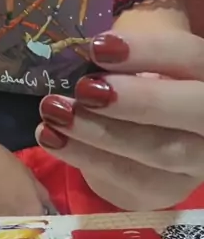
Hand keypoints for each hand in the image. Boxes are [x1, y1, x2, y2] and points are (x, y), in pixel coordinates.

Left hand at [36, 29, 203, 210]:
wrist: (144, 125)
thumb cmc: (137, 73)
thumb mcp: (138, 54)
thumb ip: (123, 53)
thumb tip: (87, 54)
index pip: (192, 57)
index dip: (150, 52)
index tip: (98, 47)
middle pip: (195, 111)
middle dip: (139, 100)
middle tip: (85, 89)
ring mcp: (197, 161)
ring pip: (160, 150)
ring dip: (101, 131)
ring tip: (54, 110)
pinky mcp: (167, 191)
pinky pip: (131, 180)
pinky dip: (87, 158)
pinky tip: (51, 137)